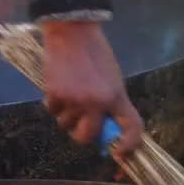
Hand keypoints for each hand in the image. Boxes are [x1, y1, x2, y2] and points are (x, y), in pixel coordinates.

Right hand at [42, 20, 142, 158]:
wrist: (71, 32)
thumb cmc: (95, 52)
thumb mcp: (112, 78)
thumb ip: (110, 102)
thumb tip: (104, 125)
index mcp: (116, 96)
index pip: (131, 127)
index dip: (128, 145)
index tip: (119, 153)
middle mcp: (96, 102)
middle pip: (87, 137)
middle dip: (83, 135)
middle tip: (82, 125)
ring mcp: (73, 100)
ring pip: (66, 124)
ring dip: (67, 115)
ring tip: (69, 94)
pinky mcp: (54, 94)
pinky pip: (52, 110)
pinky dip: (54, 103)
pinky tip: (58, 86)